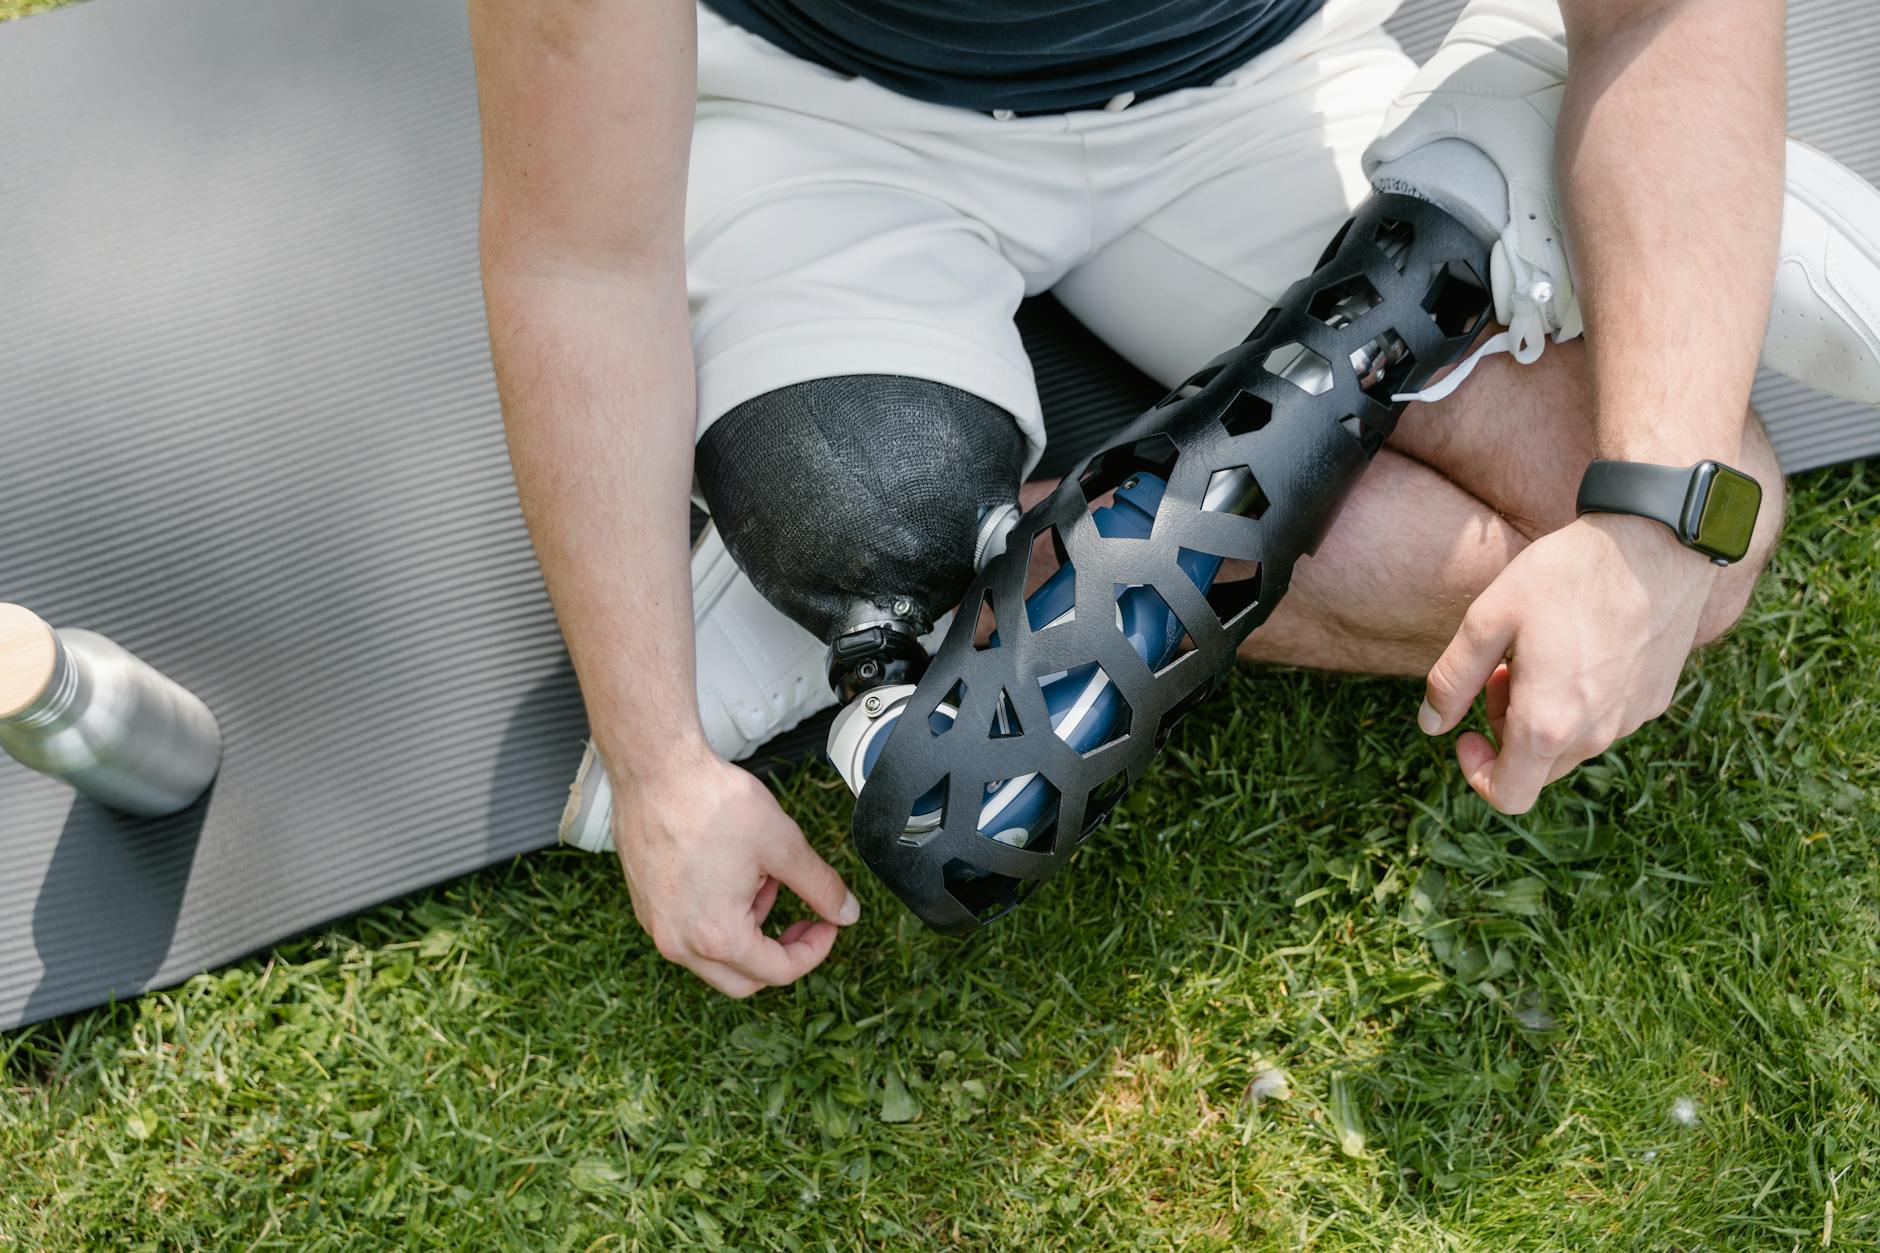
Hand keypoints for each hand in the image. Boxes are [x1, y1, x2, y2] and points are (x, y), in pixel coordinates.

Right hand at [608, 739, 859, 996]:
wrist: (654, 771)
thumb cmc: (713, 803)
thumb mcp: (783, 844)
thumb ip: (821, 886)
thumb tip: (847, 913)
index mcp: (717, 936)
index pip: (779, 971)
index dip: (815, 948)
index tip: (829, 923)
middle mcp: (680, 944)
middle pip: (746, 979)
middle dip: (781, 952)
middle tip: (805, 918)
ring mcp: (657, 928)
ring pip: (716, 960)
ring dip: (750, 931)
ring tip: (765, 880)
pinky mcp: (647, 909)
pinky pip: (690, 936)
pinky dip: (719, 920)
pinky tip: (733, 876)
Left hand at [1418, 514, 1717, 813]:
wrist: (1656, 545)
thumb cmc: (1564, 576)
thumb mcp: (1487, 619)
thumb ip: (1451, 680)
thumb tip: (1431, 725)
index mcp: (1549, 725)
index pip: (1508, 796)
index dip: (1476, 772)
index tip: (1467, 731)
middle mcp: (1596, 735)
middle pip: (1536, 769)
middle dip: (1506, 733)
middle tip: (1500, 672)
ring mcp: (1631, 720)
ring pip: (1570, 745)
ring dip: (1542, 715)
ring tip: (1538, 651)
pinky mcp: (1655, 699)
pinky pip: (1605, 720)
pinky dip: (1580, 701)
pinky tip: (1577, 646)